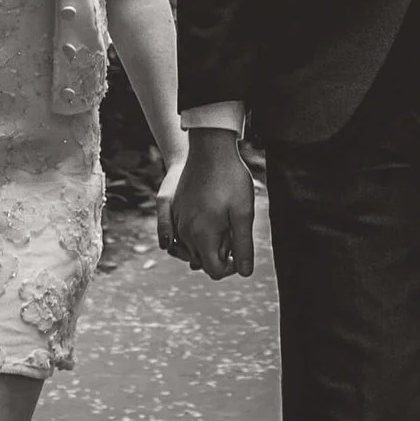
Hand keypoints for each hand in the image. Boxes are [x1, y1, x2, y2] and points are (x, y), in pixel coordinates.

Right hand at [160, 128, 255, 279]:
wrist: (209, 148)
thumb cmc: (230, 179)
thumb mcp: (243, 213)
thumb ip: (243, 245)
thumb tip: (244, 272)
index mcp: (201, 236)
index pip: (214, 271)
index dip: (231, 267)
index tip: (241, 248)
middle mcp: (184, 233)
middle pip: (203, 261)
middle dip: (220, 253)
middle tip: (234, 227)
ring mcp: (177, 221)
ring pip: (193, 248)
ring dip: (210, 243)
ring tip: (225, 220)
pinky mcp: (176, 210)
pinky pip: (186, 234)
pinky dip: (199, 232)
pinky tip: (213, 214)